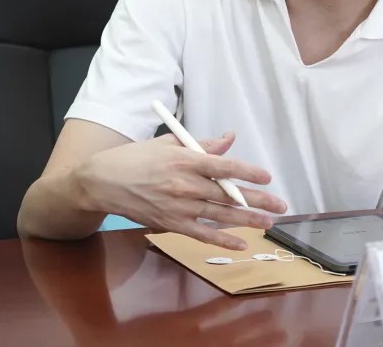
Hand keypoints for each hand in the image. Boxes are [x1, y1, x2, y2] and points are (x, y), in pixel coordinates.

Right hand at [76, 132, 286, 249]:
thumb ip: (202, 144)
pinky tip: (241, 242)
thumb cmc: (137, 158)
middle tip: (280, 205)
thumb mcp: (169, 143)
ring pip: (219, 215)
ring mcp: (178, 207)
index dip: (247, 172)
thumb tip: (229, 138)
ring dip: (246, 220)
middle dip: (257, 200)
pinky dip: (222, 239)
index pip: (223, 166)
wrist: (102, 182)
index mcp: (185, 160)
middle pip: (227, 194)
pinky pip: (201, 234)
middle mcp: (184, 185)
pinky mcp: (170, 224)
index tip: (266, 177)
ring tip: (268, 223)